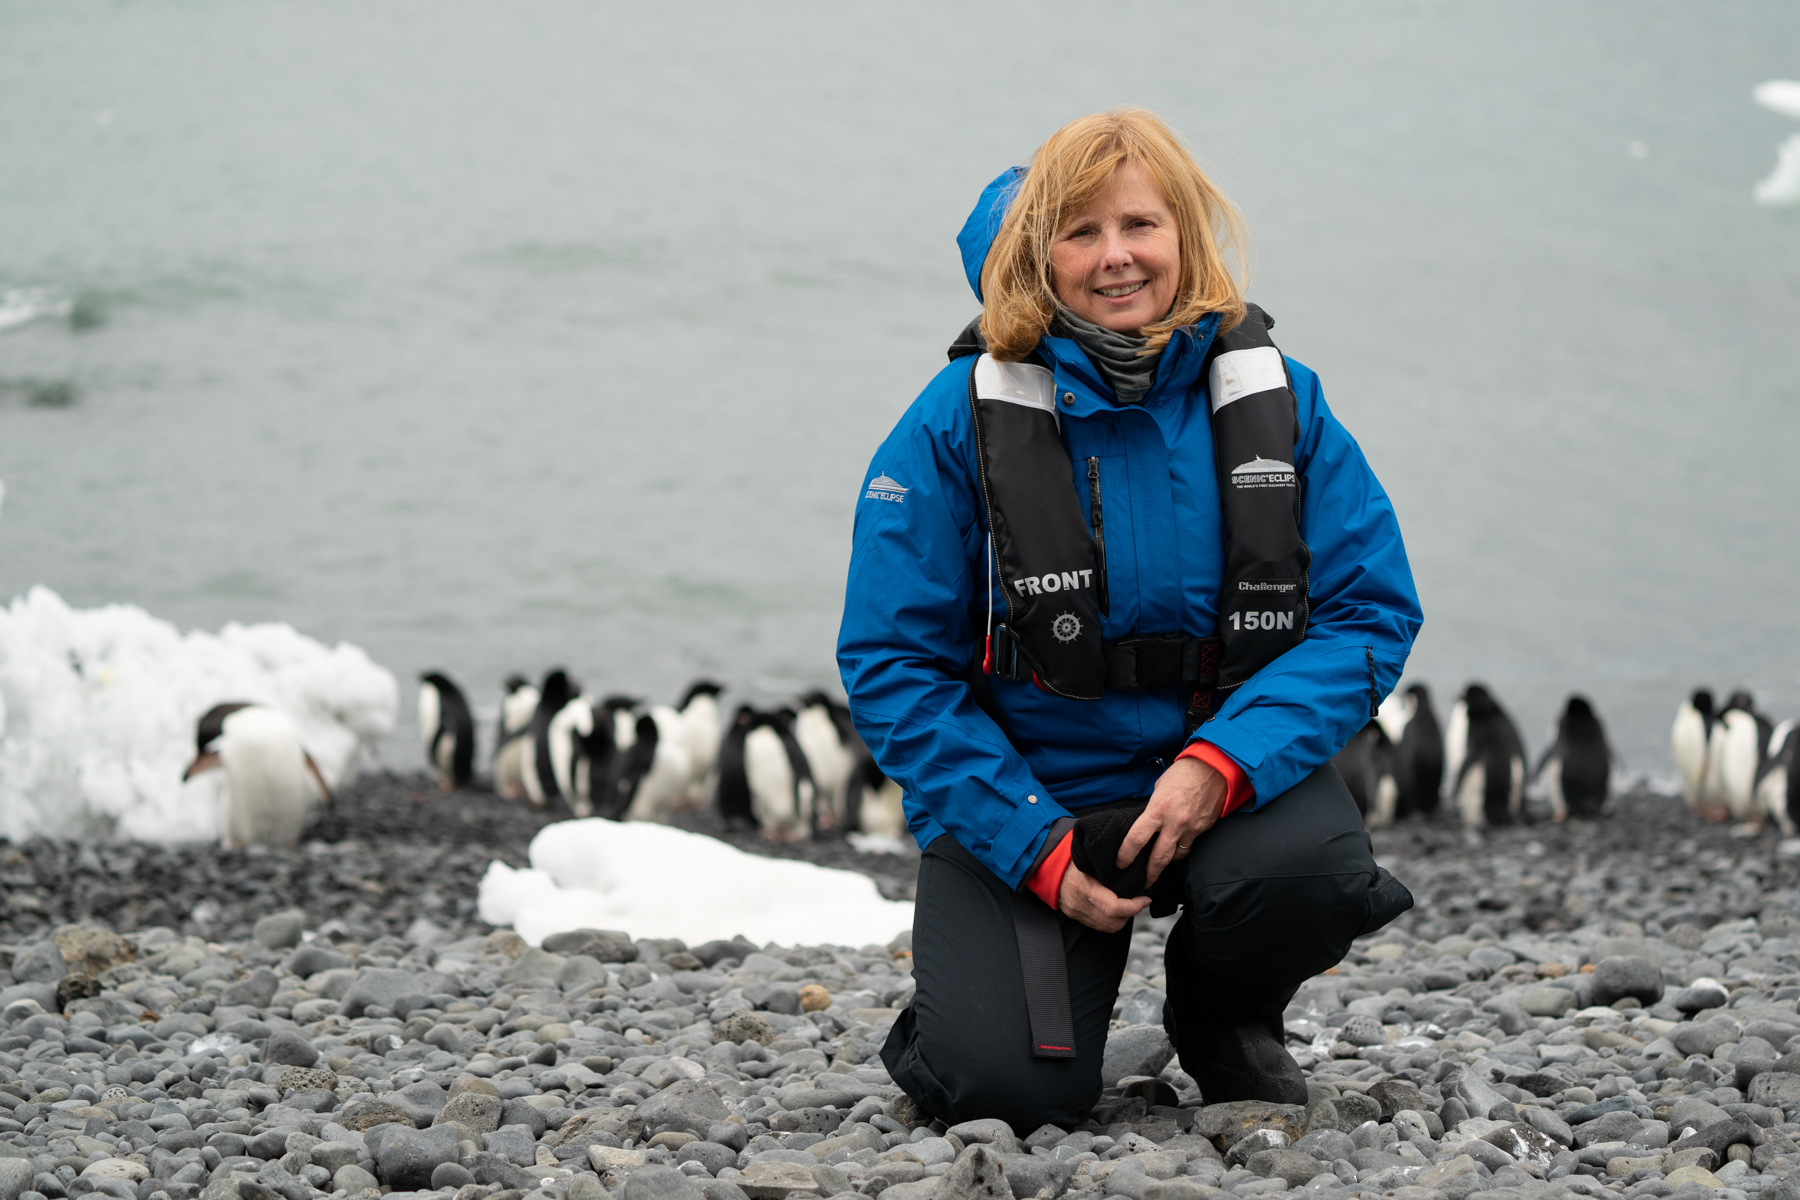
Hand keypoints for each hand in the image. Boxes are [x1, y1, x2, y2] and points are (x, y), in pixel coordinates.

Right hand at [1059, 860, 1150, 932]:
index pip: (1114, 907)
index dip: (1134, 906)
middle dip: (1130, 914)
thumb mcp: (1092, 858)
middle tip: (1137, 901)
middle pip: (1114, 922)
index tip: (1145, 899)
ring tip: (1126, 903)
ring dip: (1121, 918)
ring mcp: (1076, 913)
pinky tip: (1112, 907)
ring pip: (1108, 928)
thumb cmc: (1074, 857)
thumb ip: (1112, 866)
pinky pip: (1099, 926)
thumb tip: (1136, 870)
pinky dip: (1110, 919)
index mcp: (1084, 887)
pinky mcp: (1075, 917)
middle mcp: (1079, 904)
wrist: (1048, 865)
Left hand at [1117, 756, 1226, 886]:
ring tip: (1158, 866)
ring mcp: (1191, 828)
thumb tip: (1147, 823)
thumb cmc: (1184, 773)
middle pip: (1158, 858)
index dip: (1126, 855)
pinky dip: (1181, 849)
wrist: (1215, 767)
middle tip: (1141, 883)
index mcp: (1158, 809)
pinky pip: (1189, 845)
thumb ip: (1153, 808)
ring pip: (1176, 856)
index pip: (1136, 839)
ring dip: (1166, 862)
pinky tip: (1176, 848)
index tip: (1120, 863)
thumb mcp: (1160, 788)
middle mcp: (1175, 822)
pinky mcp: (1203, 829)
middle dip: (1149, 874)